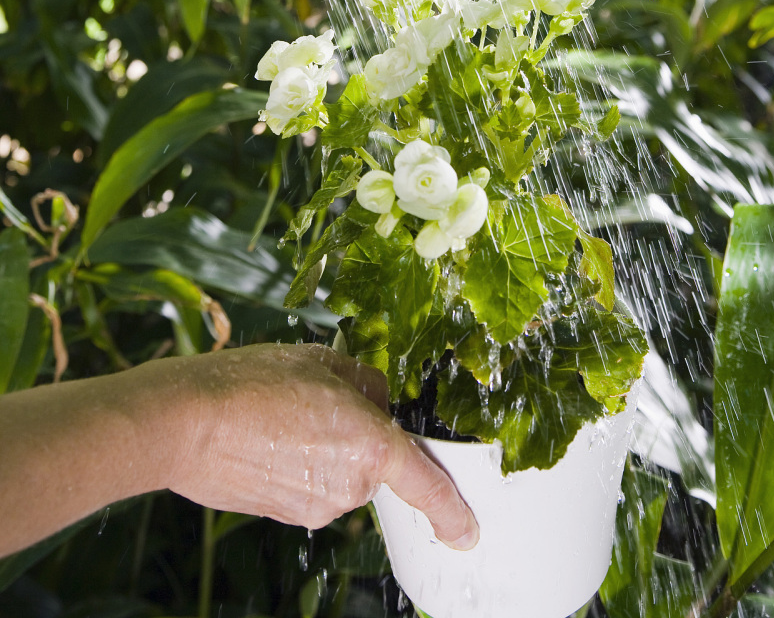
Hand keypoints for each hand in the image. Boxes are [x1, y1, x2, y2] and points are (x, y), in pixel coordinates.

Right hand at [163, 342, 478, 549]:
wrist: (188, 423)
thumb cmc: (254, 384)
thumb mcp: (322, 361)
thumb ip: (364, 382)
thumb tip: (377, 399)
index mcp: (372, 445)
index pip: (426, 484)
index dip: (451, 510)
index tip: (466, 531)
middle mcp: (351, 485)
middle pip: (373, 462)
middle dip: (357, 435)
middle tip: (315, 401)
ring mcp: (318, 507)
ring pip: (340, 474)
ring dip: (325, 449)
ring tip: (281, 417)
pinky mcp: (288, 516)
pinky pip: (311, 487)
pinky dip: (299, 465)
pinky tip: (268, 439)